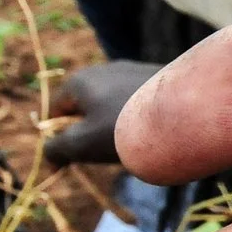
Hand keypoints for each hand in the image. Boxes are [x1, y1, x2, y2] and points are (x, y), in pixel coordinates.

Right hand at [45, 60, 163, 165]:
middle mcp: (105, 69)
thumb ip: (57, 148)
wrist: (183, 113)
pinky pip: (137, 103)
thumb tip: (48, 154)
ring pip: (112, 105)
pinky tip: (152, 133)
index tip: (69, 162)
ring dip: (115, 128)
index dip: (58, 138)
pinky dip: (138, 120)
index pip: (57, 110)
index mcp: (80, 80)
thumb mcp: (82, 144)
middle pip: (86, 107)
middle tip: (104, 153)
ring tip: (131, 144)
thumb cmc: (123, 129)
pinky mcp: (158, 78)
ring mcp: (133, 71)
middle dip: (89, 133)